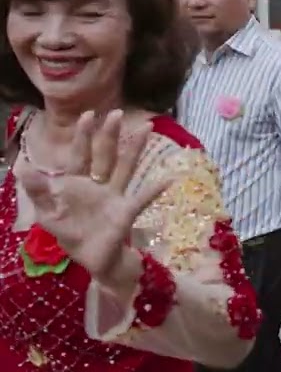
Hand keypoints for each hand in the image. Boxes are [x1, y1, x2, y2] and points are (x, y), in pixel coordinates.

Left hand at [15, 110, 168, 287]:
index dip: (83, 136)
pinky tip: (167, 179)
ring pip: (125, 168)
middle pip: (105, 155)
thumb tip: (21, 168)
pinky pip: (141, 199)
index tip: (89, 114)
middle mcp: (98, 184)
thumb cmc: (71, 233)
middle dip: (109, 134)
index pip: (80, 154)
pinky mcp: (126, 211)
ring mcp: (114, 196)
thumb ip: (38, 191)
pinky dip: (154, 190)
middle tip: (116, 113)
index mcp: (77, 182)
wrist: (93, 258)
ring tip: (146, 128)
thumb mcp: (48, 214)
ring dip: (134, 149)